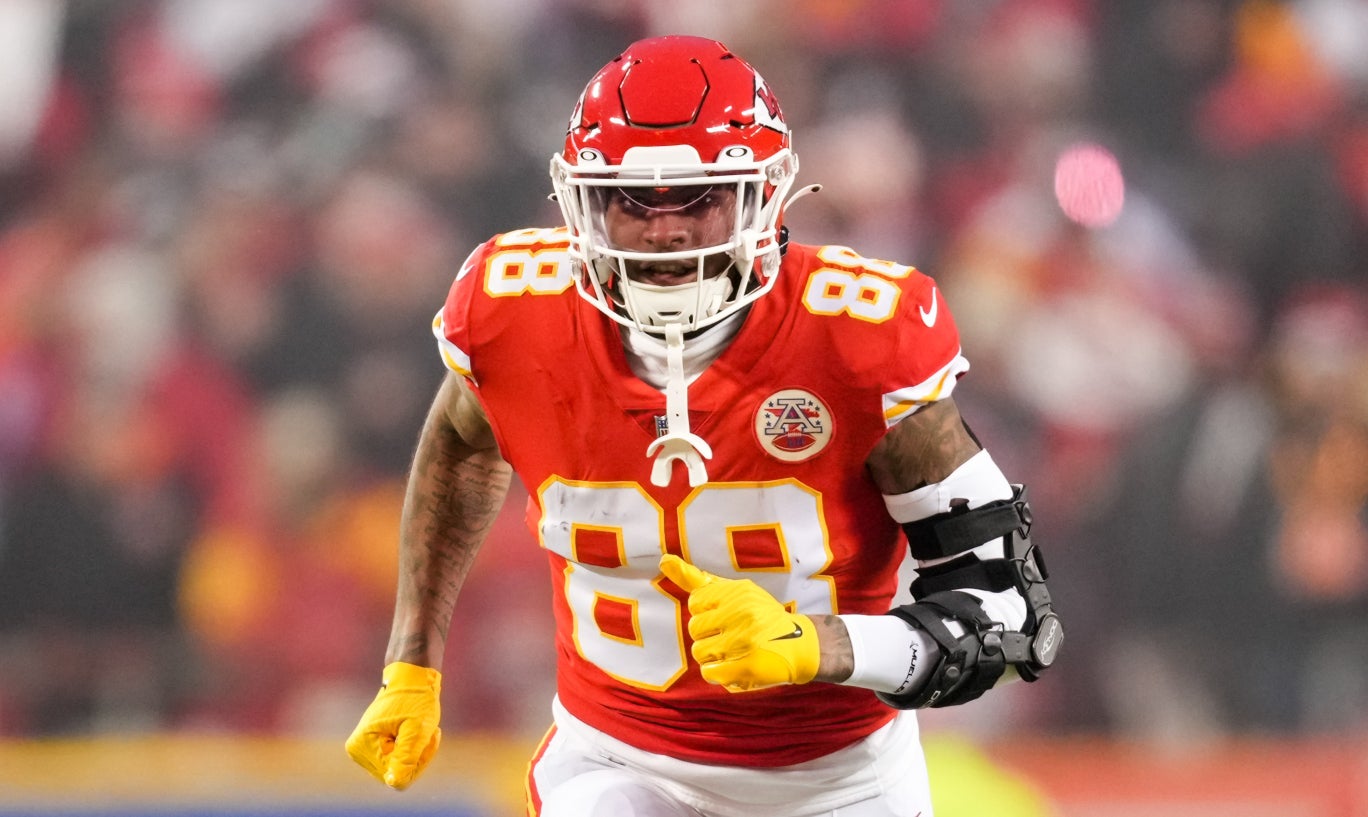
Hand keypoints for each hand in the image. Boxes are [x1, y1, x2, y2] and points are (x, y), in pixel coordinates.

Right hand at [345, 662, 442, 789]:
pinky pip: (396, 760)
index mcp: (363, 746)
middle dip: (416, 756)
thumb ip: (406, 757)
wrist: (411, 675)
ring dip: (415, 752)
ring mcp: (363, 748)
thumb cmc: (416, 698)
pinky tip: (414, 729)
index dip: (418, 763)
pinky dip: (410, 748)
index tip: (429, 737)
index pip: (396, 778)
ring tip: (420, 727)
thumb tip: (394, 782)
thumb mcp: (417, 728)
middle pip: (395, 774)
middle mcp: (357, 750)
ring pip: (397, 768)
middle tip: (428, 732)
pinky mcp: (371, 746)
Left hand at [659, 554, 819, 691]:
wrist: (800, 644)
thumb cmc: (759, 615)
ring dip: (712, 655)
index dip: (707, 612)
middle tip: (731, 634)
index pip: (696, 602)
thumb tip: (663, 560)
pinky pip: (709, 673)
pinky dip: (717, 673)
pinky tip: (733, 666)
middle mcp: (742, 613)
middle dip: (708, 634)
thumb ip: (696, 578)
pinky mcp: (748, 667)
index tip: (726, 615)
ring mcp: (745, 641)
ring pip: (699, 651)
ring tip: (733, 650)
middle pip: (695, 628)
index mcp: (738, 592)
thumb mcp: (734, 591)